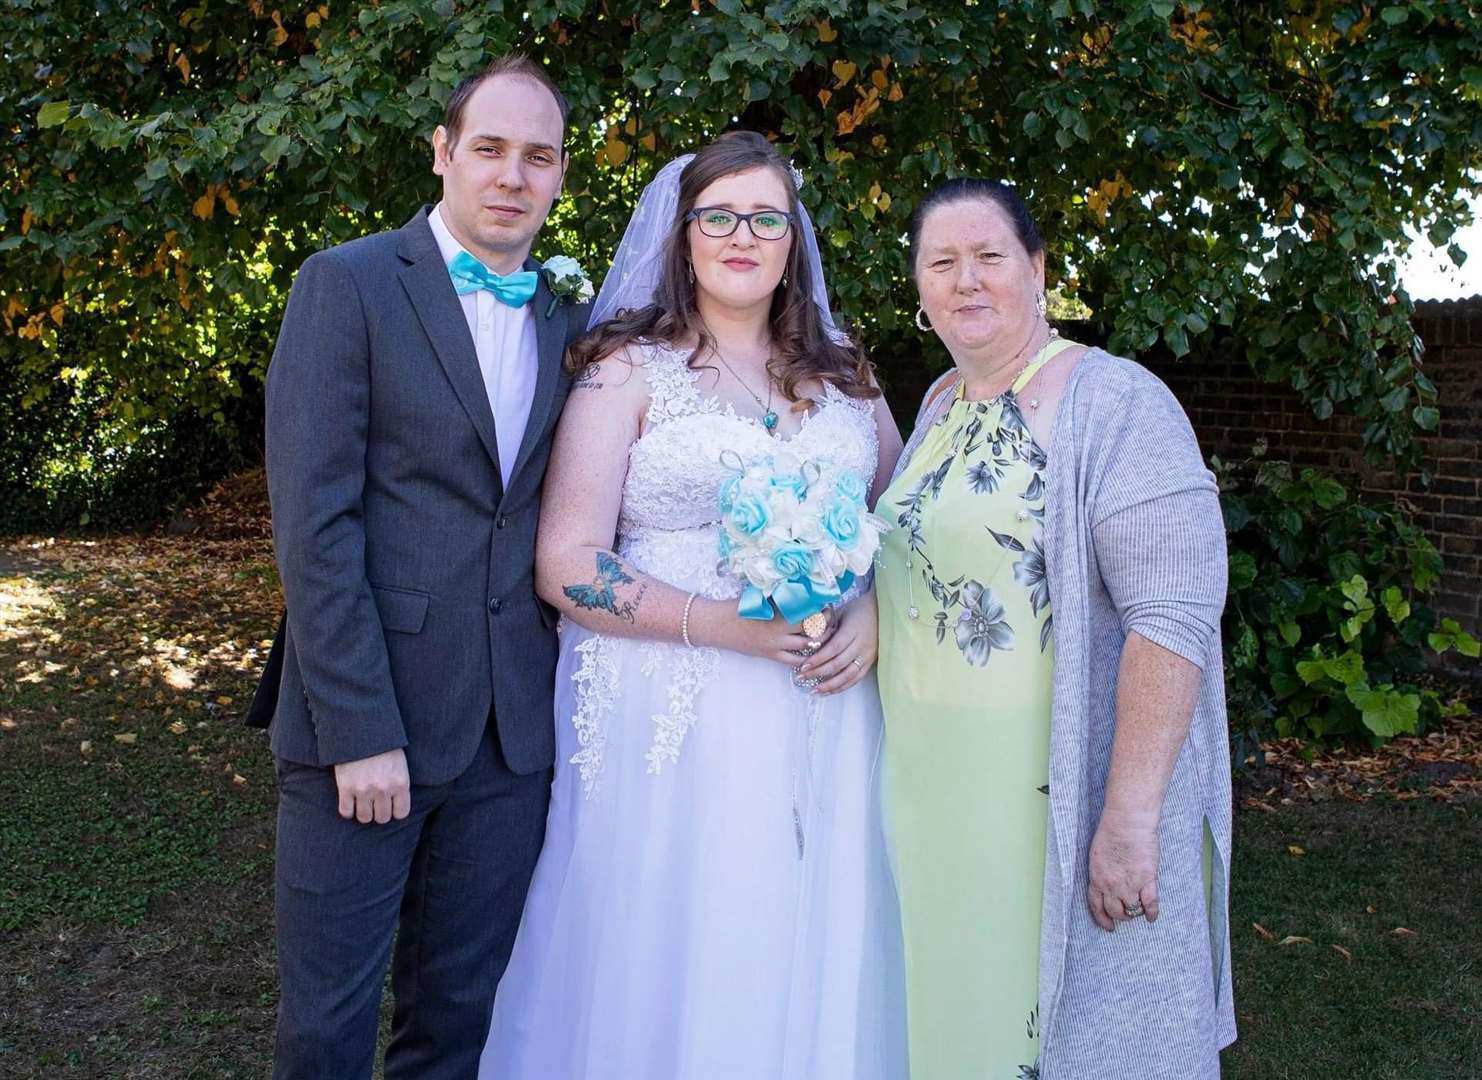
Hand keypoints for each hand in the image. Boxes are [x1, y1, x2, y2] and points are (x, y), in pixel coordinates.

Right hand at [333, 748, 410, 824]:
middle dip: (379, 812)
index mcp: (400, 782)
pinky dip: (347, 810)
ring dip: (363, 812)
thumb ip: (399, 783)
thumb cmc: (383, 745)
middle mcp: (383, 789)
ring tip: (362, 802)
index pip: (401, 813)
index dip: (395, 811)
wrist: (361, 728)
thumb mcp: (399, 762)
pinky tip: (349, 802)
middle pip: (382, 818)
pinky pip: (346, 811)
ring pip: (364, 818)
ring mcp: (363, 790)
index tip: (390, 806)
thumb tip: (396, 803)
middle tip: (375, 803)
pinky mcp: (345, 787)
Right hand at [693, 598, 834, 664]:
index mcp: (779, 610)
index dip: (822, 607)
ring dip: (818, 641)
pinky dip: (804, 658)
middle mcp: (781, 628)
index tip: (827, 603)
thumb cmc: (738, 605)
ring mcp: (776, 644)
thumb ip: (780, 594)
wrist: (718, 624)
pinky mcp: (769, 655)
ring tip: (824, 636)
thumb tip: (799, 587)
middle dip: (825, 625)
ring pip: (808, 646)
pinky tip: (810, 654)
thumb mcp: (761, 595)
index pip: (810, 610)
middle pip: (814, 629)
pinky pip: (793, 660)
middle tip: (830, 620)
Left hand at [797, 591, 877, 694]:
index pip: (833, 648)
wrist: (882, 612)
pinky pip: (855, 679)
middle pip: (838, 664)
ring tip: (814, 691)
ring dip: (829, 685)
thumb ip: (826, 625)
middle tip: (802, 677)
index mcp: (852, 631)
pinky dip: (842, 687)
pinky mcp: (870, 663)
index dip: (819, 659)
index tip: (804, 665)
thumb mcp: (841, 612)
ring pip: (847, 675)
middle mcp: (861, 645)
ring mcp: (867, 656)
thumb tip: (808, 637)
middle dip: (818, 672)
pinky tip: (829, 692)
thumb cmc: (858, 610)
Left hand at [1087, 808, 1159, 930]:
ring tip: (1138, 910)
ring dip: (1135, 913)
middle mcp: (1111, 885)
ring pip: (1132, 910)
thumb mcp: (1097, 854)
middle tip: (1125, 916)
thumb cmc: (1111, 831)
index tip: (1108, 927)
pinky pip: (1150, 904)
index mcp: (1096, 878)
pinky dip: (1152, 913)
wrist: (1128, 821)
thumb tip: (1106, 882)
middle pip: (1115, 911)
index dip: (1102, 919)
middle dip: (1120, 917)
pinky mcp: (1147, 880)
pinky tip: (1152, 917)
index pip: (1096, 906)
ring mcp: (1130, 884)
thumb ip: (1102, 871)